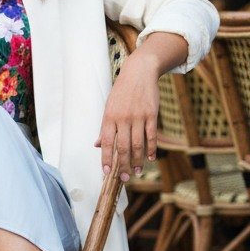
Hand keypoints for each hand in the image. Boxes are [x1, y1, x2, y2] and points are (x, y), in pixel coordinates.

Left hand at [94, 51, 160, 180]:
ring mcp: (138, 116)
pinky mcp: (152, 114)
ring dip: (138, 160)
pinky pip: (152, 135)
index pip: (107, 143)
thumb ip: (105, 128)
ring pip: (138, 144)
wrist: (139, 72)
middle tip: (125, 178)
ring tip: (138, 171)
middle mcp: (123, 118)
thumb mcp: (109, 107)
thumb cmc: (121, 92)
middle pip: (123, 147)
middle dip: (124, 165)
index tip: (107, 173)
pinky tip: (150, 158)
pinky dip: (151, 148)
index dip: (106, 159)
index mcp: (109, 117)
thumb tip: (97, 145)